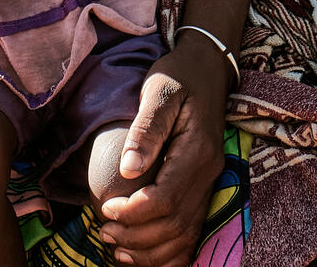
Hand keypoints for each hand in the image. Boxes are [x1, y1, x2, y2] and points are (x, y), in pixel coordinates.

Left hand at [99, 35, 231, 265]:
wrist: (208, 68)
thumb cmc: (178, 76)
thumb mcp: (158, 91)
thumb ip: (146, 128)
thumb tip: (128, 167)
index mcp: (197, 151)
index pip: (166, 199)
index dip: (133, 212)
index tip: (105, 208)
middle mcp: (210, 173)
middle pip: (176, 225)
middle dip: (137, 237)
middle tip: (105, 232)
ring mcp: (211, 182)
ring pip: (187, 235)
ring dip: (151, 251)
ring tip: (117, 248)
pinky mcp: (205, 187)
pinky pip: (193, 231)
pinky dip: (170, 250)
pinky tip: (142, 251)